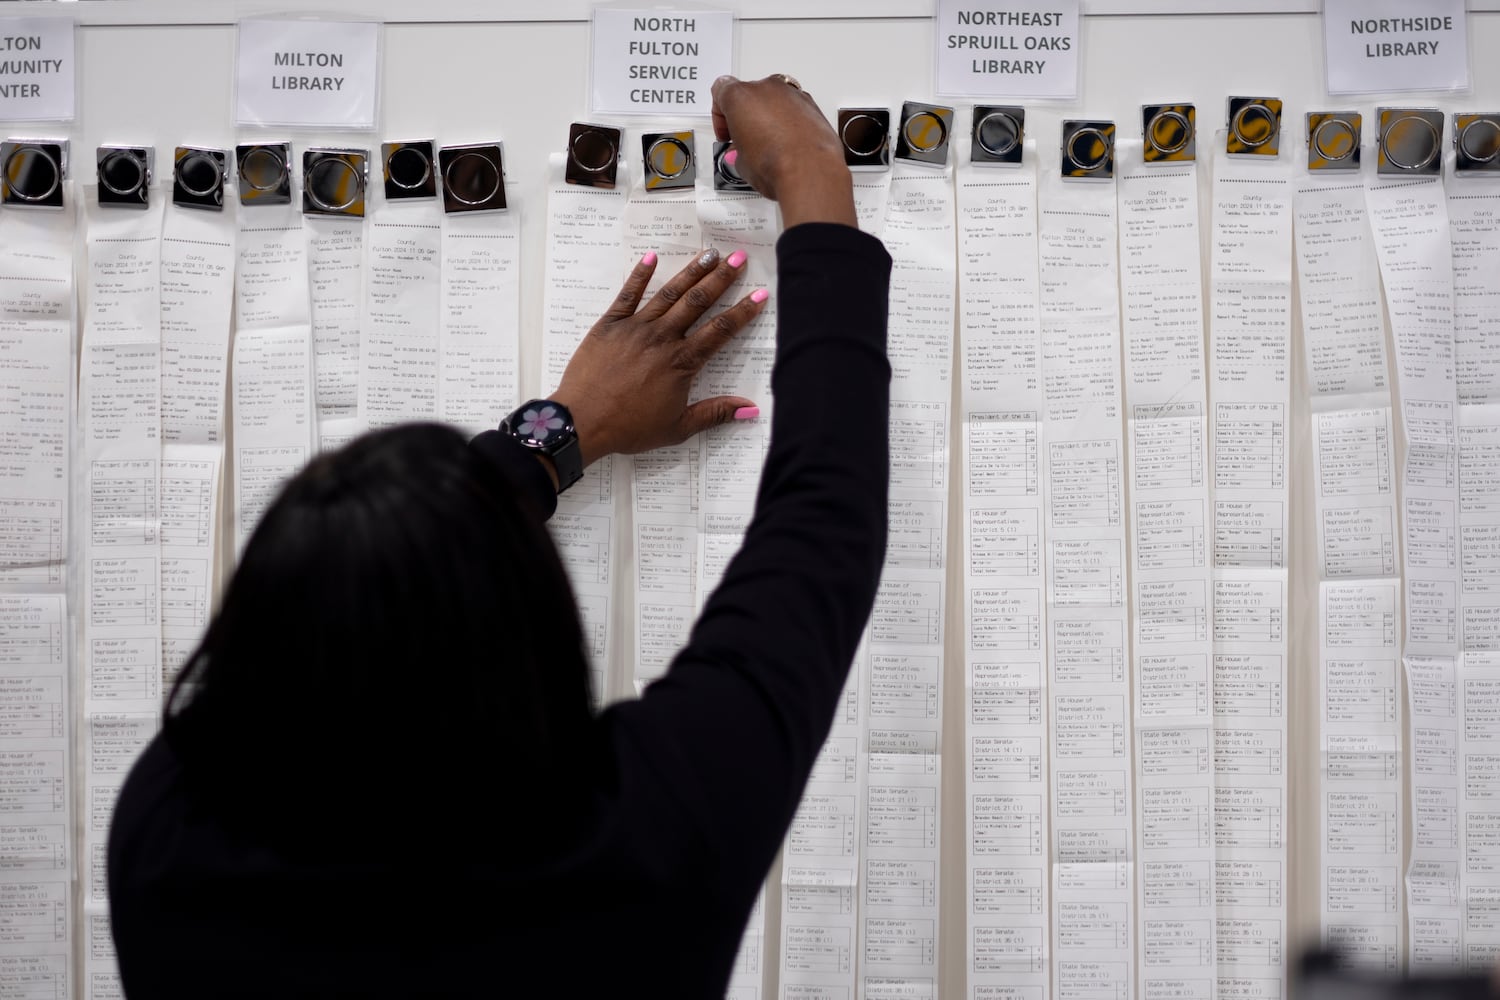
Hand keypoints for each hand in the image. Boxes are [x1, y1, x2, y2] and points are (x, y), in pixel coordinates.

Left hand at [551, 248, 766, 468]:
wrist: (582, 421)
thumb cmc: (629, 428)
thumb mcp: (677, 428)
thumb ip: (715, 413)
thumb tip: (750, 410)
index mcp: (681, 362)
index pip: (720, 331)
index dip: (743, 312)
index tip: (760, 295)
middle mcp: (662, 338)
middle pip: (698, 302)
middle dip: (721, 278)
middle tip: (738, 257)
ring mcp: (635, 328)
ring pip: (669, 294)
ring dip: (691, 272)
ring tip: (709, 253)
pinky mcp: (610, 325)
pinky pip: (627, 295)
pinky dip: (640, 275)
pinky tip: (651, 257)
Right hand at [710, 74, 855, 228]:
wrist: (810, 171)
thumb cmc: (776, 164)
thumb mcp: (741, 163)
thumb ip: (738, 150)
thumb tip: (743, 154)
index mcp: (741, 95)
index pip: (721, 91)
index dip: (720, 116)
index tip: (726, 132)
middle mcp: (767, 88)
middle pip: (749, 95)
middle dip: (746, 117)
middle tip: (745, 141)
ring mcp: (792, 94)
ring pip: (774, 101)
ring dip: (769, 118)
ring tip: (769, 147)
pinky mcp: (812, 105)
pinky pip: (794, 109)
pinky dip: (789, 122)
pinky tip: (788, 145)